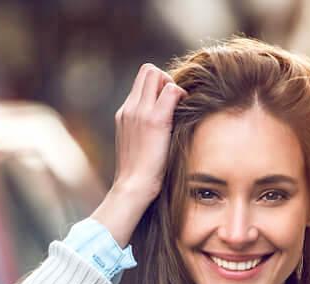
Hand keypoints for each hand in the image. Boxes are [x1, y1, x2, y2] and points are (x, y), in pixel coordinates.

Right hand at [92, 63, 185, 246]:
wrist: (133, 186)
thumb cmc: (140, 173)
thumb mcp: (137, 145)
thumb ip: (145, 128)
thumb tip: (163, 124)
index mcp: (125, 113)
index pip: (141, 81)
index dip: (157, 85)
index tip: (168, 104)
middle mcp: (130, 107)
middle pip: (148, 70)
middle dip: (165, 80)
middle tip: (175, 103)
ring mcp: (139, 111)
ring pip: (156, 74)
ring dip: (172, 86)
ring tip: (179, 109)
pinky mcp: (154, 119)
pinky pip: (171, 90)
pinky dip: (181, 95)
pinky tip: (185, 114)